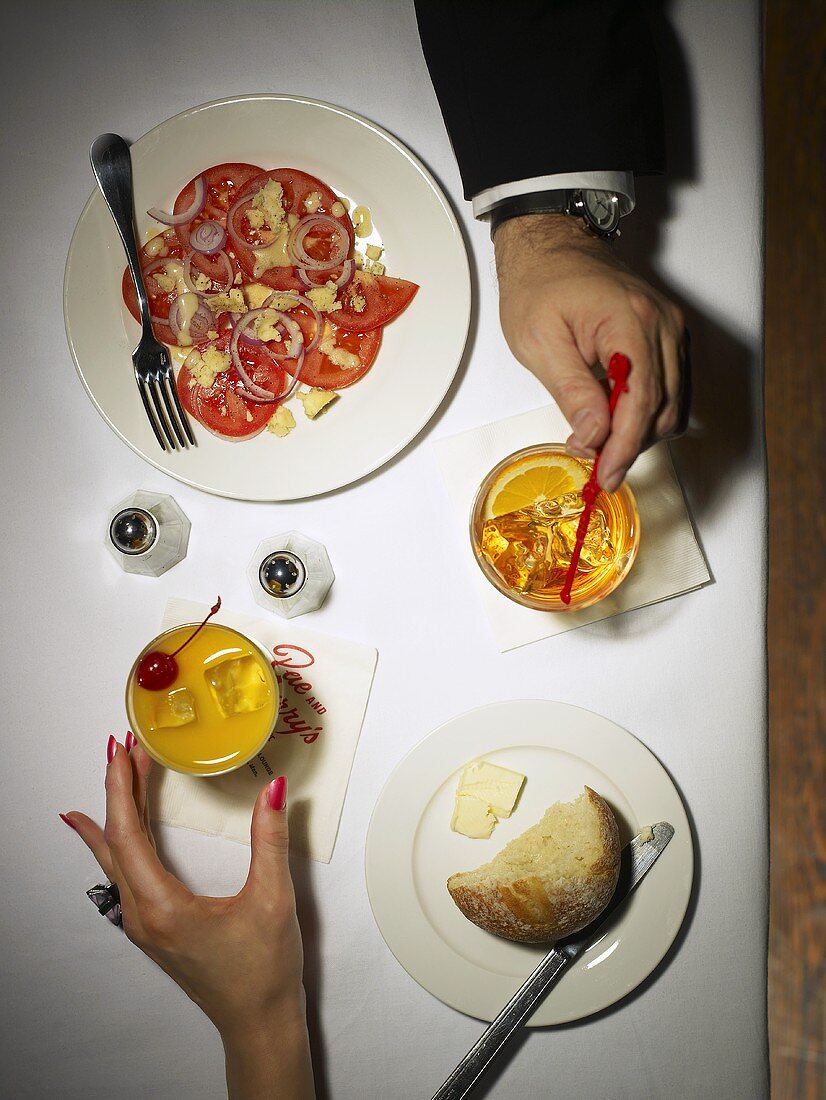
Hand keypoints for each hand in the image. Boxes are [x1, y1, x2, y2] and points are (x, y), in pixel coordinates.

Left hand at [62, 737, 314, 1099]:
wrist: (258, 1023)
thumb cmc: (263, 971)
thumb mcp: (273, 899)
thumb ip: (270, 840)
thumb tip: (273, 790)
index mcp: (161, 907)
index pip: (127, 833)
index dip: (121, 787)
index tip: (121, 750)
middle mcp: (142, 915)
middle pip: (115, 841)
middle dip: (116, 789)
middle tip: (121, 747)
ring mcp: (144, 923)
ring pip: (116, 858)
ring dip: (117, 812)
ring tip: (119, 773)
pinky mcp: (155, 927)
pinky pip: (125, 873)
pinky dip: (119, 840)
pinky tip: (113, 831)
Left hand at [495, 214, 685, 490]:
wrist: (551, 246)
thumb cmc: (539, 285)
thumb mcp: (539, 342)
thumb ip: (571, 390)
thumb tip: (594, 435)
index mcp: (628, 322)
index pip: (640, 401)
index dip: (624, 446)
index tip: (606, 475)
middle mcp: (660, 324)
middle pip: (663, 408)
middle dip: (631, 446)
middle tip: (595, 467)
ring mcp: (669, 328)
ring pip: (674, 404)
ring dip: (641, 433)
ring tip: (600, 444)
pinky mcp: (667, 335)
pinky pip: (671, 388)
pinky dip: (648, 413)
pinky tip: (616, 422)